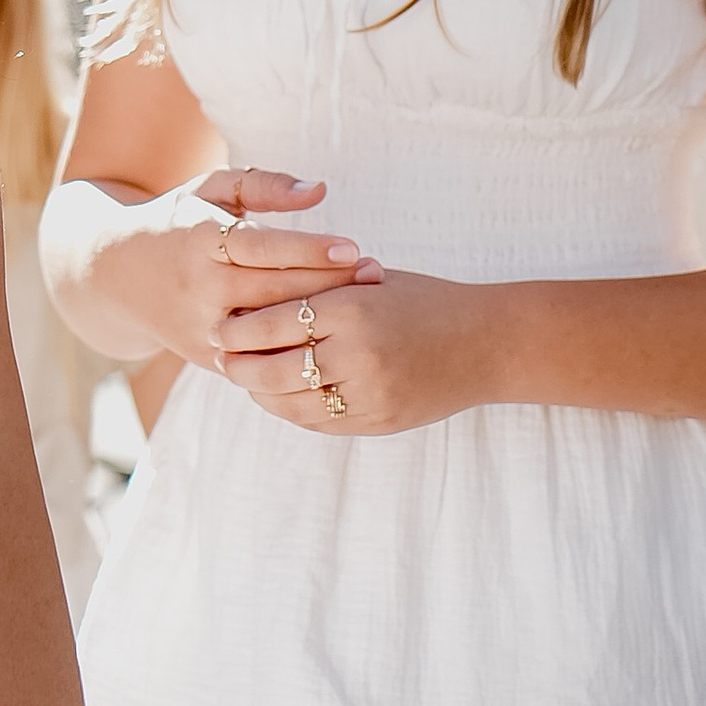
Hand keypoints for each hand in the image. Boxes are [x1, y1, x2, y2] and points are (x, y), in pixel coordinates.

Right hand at [93, 167, 379, 367]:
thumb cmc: (179, 221)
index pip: (263, 247)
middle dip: (330, 284)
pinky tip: (338, 339)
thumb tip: (319, 191)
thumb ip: (264, 185)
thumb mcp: (211, 190)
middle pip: (275, 291)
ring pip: (272, 330)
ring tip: (367, 306)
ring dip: (320, 320)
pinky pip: (261, 358)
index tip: (354, 246)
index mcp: (199, 240)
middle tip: (376, 273)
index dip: (309, 248)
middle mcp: (199, 287)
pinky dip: (298, 350)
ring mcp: (203, 327)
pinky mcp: (208, 357)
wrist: (118, 275)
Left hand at [211, 264, 490, 434]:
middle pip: (274, 368)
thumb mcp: (369, 283)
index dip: (240, 330)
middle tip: (219, 357)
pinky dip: (291, 411)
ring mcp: (369, 393)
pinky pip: (320, 422)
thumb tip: (255, 301)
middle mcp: (357, 353)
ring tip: (243, 379)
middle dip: (239, 365)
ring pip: (292, 402)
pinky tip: (277, 398)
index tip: (219, 328)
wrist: (487, 343)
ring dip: (260, 393)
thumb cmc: (424, 301)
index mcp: (351, 308)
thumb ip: (320, 291)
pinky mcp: (379, 420)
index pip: (274, 323)